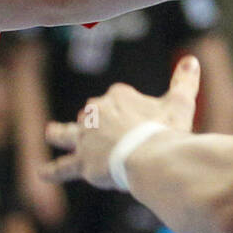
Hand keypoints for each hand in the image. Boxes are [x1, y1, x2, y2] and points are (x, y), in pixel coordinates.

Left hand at [43, 55, 201, 187]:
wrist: (151, 158)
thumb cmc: (167, 130)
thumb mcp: (180, 103)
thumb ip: (185, 80)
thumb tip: (192, 59)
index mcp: (119, 95)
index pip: (118, 99)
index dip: (130, 112)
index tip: (144, 123)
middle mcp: (96, 111)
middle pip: (94, 114)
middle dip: (99, 122)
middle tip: (115, 137)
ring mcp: (86, 137)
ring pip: (68, 133)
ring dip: (59, 132)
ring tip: (51, 131)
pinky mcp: (82, 161)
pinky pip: (63, 167)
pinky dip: (52, 170)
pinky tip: (40, 173)